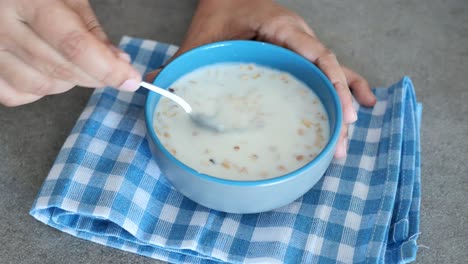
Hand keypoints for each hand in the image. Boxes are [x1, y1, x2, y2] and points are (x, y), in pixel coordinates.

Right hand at [0, 0, 140, 106]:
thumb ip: (91, 28)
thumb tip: (118, 62)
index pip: (74, 45)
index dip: (107, 68)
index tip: (131, 79)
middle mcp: (0, 25)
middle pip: (61, 68)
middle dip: (96, 75)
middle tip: (112, 69)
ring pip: (42, 85)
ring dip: (71, 82)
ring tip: (76, 63)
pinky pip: (17, 94)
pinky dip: (41, 90)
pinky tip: (48, 71)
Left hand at [147, 0, 375, 157]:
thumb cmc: (219, 13)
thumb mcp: (202, 40)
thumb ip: (182, 63)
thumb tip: (154, 86)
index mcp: (282, 28)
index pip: (316, 55)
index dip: (332, 85)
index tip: (340, 115)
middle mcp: (300, 38)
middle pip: (329, 72)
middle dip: (339, 109)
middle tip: (339, 147)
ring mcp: (303, 48)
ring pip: (333, 75)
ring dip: (343, 105)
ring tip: (345, 142)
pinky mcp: (300, 57)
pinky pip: (329, 71)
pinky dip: (346, 88)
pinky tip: (363, 105)